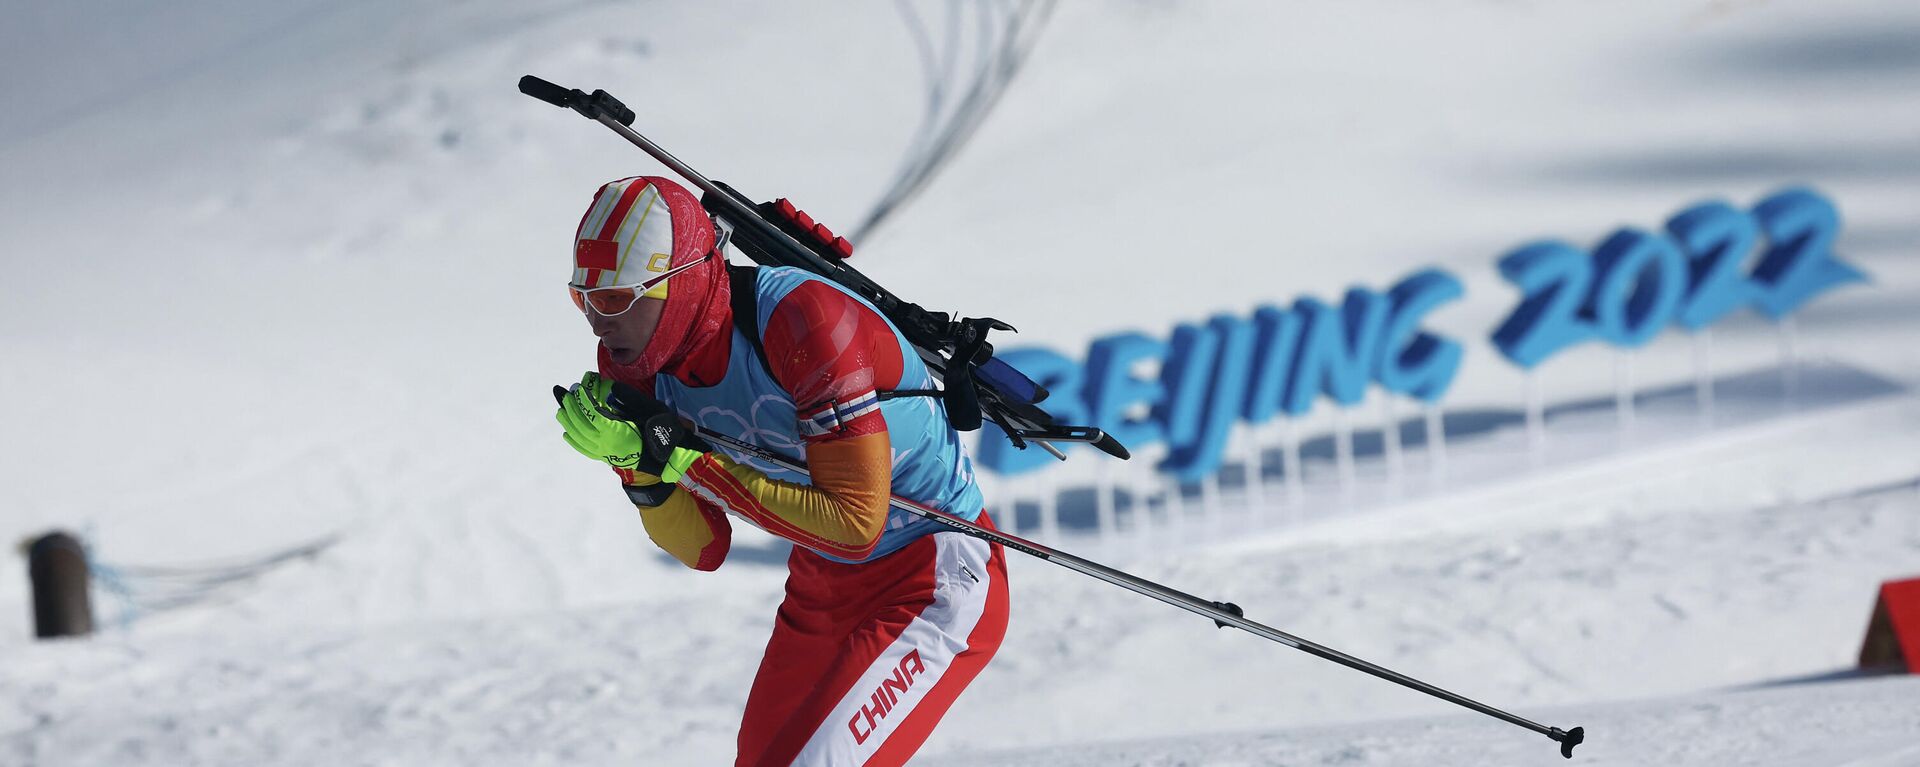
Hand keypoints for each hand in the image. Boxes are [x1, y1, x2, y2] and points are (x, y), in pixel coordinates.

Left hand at [554, 372, 707, 482]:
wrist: (666, 458)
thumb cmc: (660, 431)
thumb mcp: (649, 411)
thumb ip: (629, 400)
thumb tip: (613, 388)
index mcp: (616, 432)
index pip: (593, 414)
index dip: (584, 401)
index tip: (579, 388)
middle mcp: (606, 444)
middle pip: (582, 424)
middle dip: (573, 408)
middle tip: (567, 394)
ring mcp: (604, 452)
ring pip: (580, 437)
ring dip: (569, 423)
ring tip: (561, 410)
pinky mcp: (605, 457)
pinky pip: (585, 450)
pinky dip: (574, 441)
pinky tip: (566, 434)